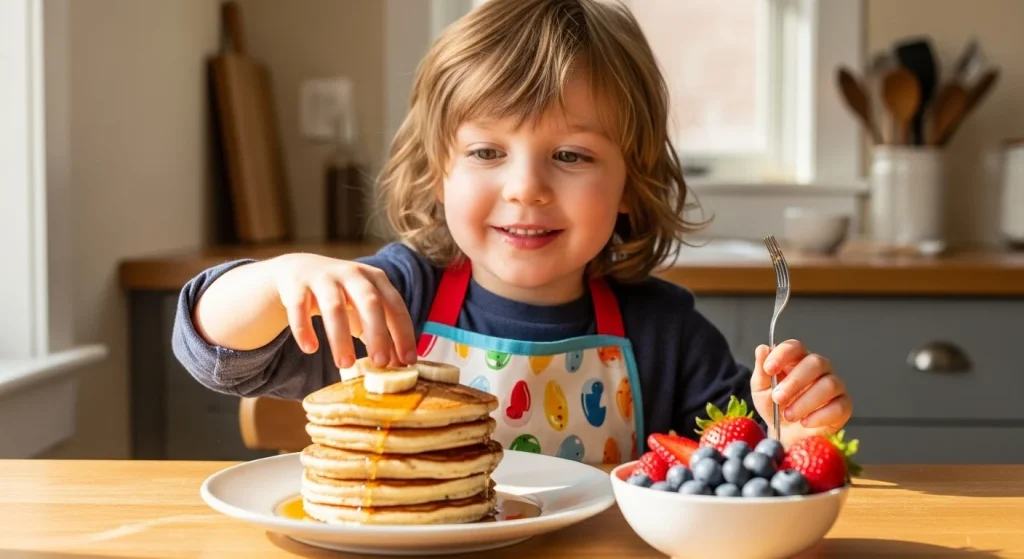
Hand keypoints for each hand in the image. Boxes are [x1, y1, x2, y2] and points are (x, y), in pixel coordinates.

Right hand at [268, 253, 416, 369]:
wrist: (299, 270)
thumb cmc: (341, 297)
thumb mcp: (363, 312)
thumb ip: (380, 335)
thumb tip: (399, 366)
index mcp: (375, 280)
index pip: (395, 306)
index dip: (403, 333)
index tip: (408, 361)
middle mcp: (352, 275)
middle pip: (370, 302)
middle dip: (377, 333)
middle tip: (380, 363)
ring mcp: (323, 277)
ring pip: (334, 307)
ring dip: (340, 337)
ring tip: (344, 365)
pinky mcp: (296, 285)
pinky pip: (299, 307)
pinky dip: (304, 328)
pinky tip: (310, 349)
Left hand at [750, 340, 852, 446]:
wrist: (785, 435)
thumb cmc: (775, 408)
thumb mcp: (761, 390)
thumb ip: (762, 371)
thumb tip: (762, 349)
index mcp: (797, 360)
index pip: (795, 346)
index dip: (782, 355)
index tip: (769, 369)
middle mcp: (820, 368)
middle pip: (815, 363)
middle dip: (794, 381)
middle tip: (778, 398)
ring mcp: (835, 385)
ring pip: (828, 385)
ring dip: (805, 401)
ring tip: (788, 415)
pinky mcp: (844, 406)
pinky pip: (838, 407)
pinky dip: (819, 416)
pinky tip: (805, 422)